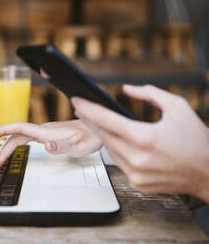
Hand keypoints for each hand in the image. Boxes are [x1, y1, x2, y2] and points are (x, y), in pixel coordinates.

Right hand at [0, 120, 101, 168]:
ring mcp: (44, 132)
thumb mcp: (80, 146)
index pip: (19, 129)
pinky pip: (26, 138)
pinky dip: (15, 144)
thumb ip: (62, 147)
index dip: (3, 130)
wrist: (98, 128)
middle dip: (2, 149)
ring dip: (7, 147)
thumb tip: (46, 146)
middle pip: (16, 136)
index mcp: (47, 132)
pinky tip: (13, 148)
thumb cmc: (91, 137)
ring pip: (20, 137)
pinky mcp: (47, 134)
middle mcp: (43, 130)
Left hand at [71, 84, 208, 202]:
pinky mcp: (137, 183)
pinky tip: (116, 141)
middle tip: (82, 108)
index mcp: (144, 138)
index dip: (88, 109)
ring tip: (98, 121)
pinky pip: (118, 163)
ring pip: (109, 149)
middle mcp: (137, 158)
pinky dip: (117, 151)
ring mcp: (135, 174)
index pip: (106, 120)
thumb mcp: (177, 107)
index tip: (77, 100)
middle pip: (102, 134)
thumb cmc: (196, 140)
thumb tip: (126, 89)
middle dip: (90, 120)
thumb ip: (150, 94)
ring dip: (103, 135)